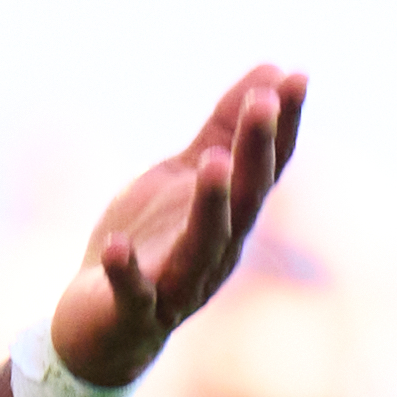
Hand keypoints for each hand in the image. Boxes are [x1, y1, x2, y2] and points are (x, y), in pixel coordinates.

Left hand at [49, 64, 307, 386]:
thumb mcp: (182, 178)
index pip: (266, 166)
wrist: (100, 325)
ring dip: (211, 203)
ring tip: (214, 160)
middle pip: (246, 199)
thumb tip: (269, 71)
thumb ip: (220, 131)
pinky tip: (117, 246)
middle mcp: (217, 250)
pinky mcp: (133, 312)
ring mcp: (177, 284)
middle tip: (264, 101)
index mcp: (230, 217)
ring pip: (204, 244)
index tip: (297, 76)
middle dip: (256, 149)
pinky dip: (126, 271)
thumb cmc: (150, 243)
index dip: (283, 124)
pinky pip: (134, 293)